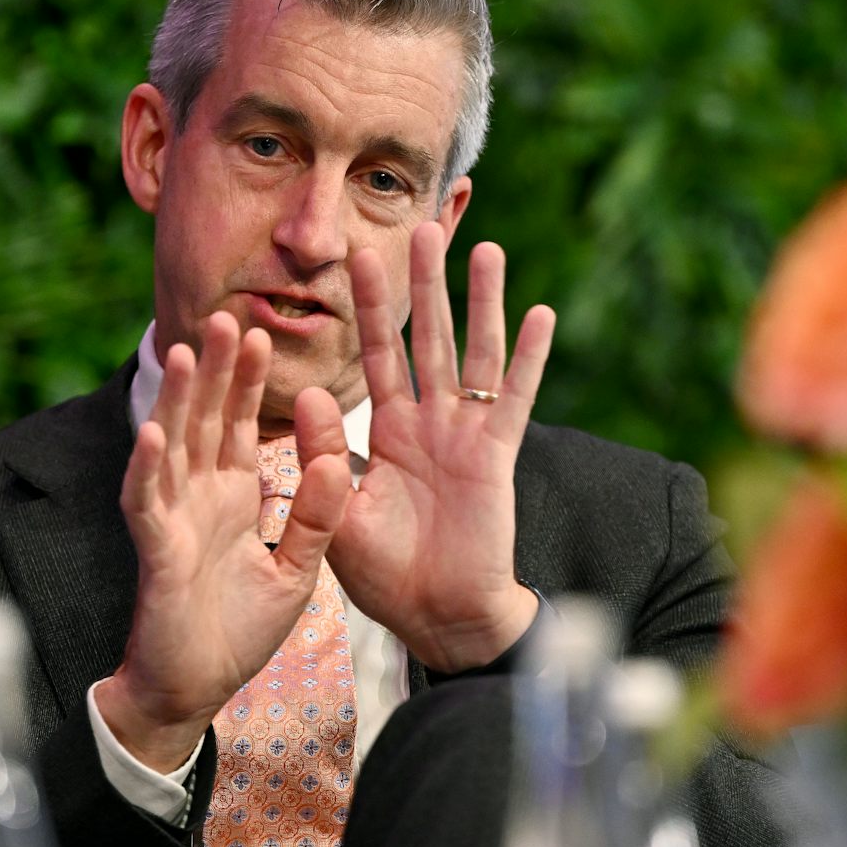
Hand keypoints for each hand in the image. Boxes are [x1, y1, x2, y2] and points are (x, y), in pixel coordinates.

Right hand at [96, 312, 350, 771]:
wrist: (196, 689)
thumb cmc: (239, 629)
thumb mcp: (298, 569)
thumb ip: (316, 516)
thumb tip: (338, 460)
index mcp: (231, 496)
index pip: (237, 425)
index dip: (246, 381)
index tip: (260, 332)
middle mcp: (197, 497)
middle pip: (203, 421)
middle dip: (214, 371)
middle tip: (225, 316)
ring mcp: (173, 521)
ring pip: (170, 449)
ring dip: (177, 402)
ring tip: (188, 353)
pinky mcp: (156, 554)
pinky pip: (148, 505)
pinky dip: (148, 469)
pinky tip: (154, 434)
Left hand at [295, 221, 554, 672]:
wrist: (437, 618)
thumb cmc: (387, 574)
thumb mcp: (340, 510)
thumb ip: (326, 452)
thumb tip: (305, 391)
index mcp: (387, 430)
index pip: (376, 355)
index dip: (368, 308)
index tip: (357, 256)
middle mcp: (429, 421)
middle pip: (427, 338)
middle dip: (424, 285)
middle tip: (421, 228)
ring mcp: (466, 434)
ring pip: (474, 354)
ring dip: (480, 302)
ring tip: (485, 249)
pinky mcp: (497, 455)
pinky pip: (514, 399)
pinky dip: (528, 358)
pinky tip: (540, 314)